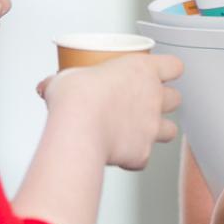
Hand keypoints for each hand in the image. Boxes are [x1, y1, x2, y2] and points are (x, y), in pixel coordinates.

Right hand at [38, 54, 182, 169]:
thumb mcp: (66, 78)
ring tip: (138, 131)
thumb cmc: (76, 96)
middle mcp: (154, 98)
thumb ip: (61, 81)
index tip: (157, 73)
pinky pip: (143, 157)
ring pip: (171, 130)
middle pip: (176, 98)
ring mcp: (152, 126)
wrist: (79, 128)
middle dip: (164, 101)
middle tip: (144, 102)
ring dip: (158, 130)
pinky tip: (118, 153)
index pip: (173, 65)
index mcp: (142, 70)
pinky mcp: (143, 153)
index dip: (168, 69)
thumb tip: (47, 85)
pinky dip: (133, 157)